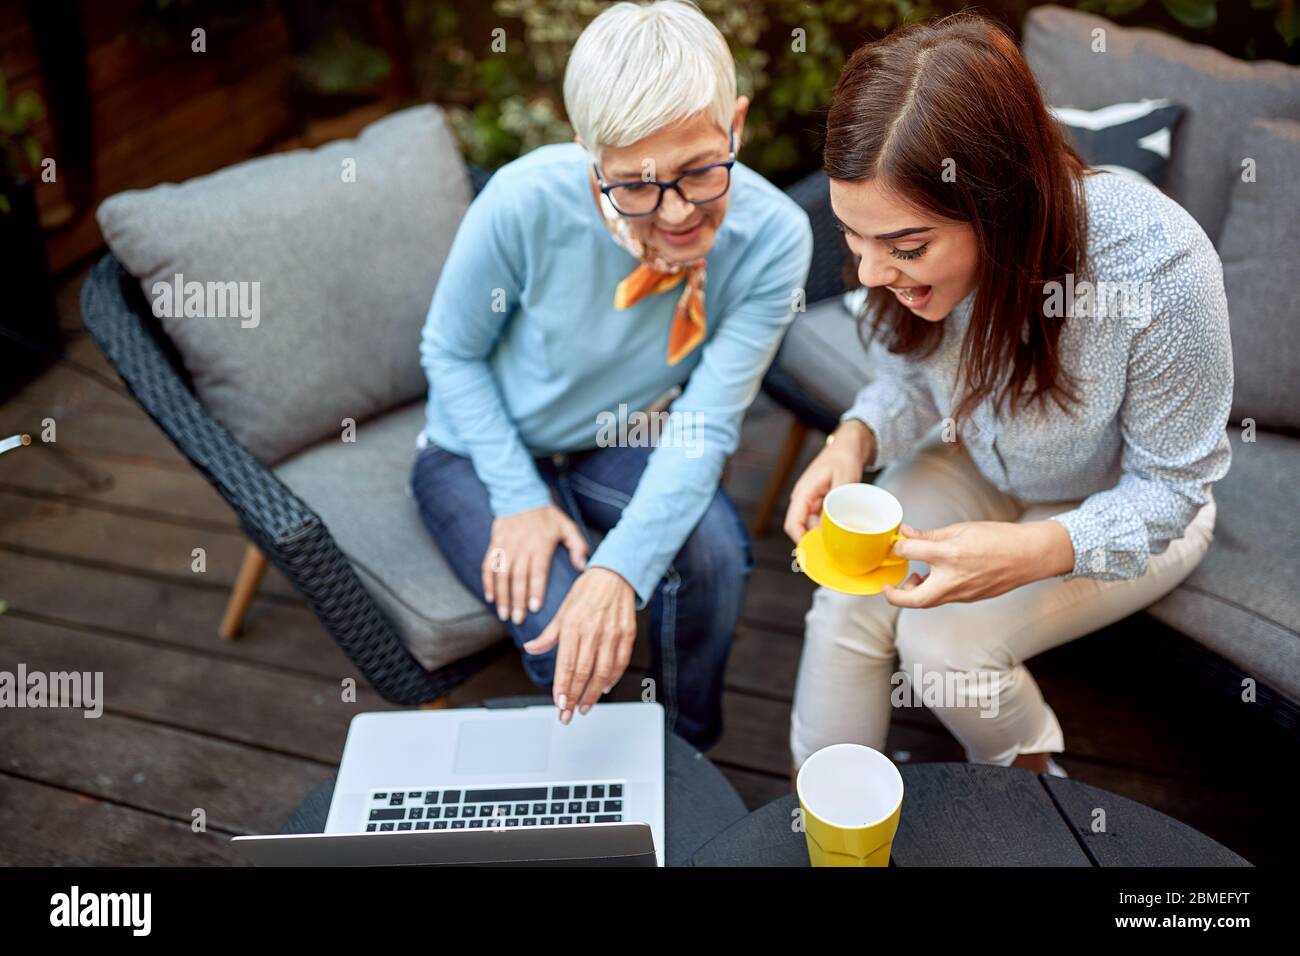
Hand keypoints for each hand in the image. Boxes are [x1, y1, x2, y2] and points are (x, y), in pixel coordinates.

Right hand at [483, 505, 588, 623]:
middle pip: (518, 577)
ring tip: (504, 614)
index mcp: (540, 544)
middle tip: (518, 619)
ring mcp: (506, 545)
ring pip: (501, 574)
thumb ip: (577, 546)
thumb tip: (582, 567)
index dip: (535, 589)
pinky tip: (490, 598)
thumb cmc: (547, 517)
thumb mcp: (567, 527)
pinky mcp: (494, 544)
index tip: (534, 607)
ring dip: (501, 596)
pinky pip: (488, 565)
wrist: (520, 496)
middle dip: (517, 600)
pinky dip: (488, 583)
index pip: (537, 570)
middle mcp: (521, 546)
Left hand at [522, 567, 636, 723]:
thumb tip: (531, 649)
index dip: (563, 688)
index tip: (559, 704)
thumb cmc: (587, 591)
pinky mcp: (627, 635)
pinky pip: (620, 663)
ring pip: (603, 672)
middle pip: (583, 673)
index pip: (567, 664)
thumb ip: (548, 635)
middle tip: (568, 714)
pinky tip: (605, 687)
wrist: (616, 574)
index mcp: (573, 625)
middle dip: (574, 698)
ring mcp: (612, 633)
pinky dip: (613, 678)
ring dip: (593, 694)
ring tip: (584, 707)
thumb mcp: (563, 610)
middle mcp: (593, 631)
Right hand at [784, 419, 875, 543]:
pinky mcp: (819, 503)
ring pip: (812, 527)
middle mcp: (803, 499)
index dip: (801, 542)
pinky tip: (843, 532)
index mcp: (803, 493)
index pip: (793, 524)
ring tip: (842, 543)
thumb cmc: (844, 457)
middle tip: (835, 553)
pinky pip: (820, 521)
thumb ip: (836, 501)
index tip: (816, 554)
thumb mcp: (845, 477)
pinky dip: (829, 528)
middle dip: (816, 542)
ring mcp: (811, 502)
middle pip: (802, 529)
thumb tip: (830, 526)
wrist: (849, 444)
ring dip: (824, 536)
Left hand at [881, 519, 1074, 608]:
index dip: (897, 546)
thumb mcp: (960, 529)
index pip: (908, 552)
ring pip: (929, 601)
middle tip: (888, 587)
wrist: (1030, 555)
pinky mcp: (970, 599)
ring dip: (915, 593)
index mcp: (948, 555)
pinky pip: (944, 598)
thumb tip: (906, 533)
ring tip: (915, 576)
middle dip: (895, 596)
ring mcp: (962, 594)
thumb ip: (930, 535)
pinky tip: (936, 577)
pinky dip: (933, 590)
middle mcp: (953, 579)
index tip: (896, 544)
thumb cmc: (999, 538)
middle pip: (913, 599)